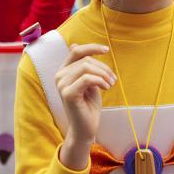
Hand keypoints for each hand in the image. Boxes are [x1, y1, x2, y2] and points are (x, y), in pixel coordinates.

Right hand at [56, 43, 115, 169]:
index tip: (106, 50)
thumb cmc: (88, 105)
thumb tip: (74, 44)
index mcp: (64, 71)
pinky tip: (107, 88)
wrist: (86, 128)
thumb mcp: (89, 81)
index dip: (92, 47)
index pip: (76, 51)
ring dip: (103, 74)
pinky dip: (100, 81)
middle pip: (85, 60)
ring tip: (111, 84)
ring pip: (86, 67)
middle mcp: (59, 76)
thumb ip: (84, 66)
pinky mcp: (67, 94)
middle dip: (103, 67)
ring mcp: (62, 85)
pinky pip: (87, 78)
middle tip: (113, 79)